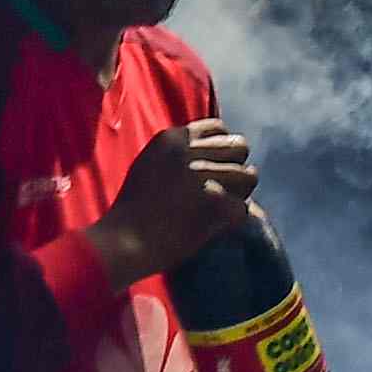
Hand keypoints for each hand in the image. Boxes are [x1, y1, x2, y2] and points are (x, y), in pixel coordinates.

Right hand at [92, 119, 260, 282]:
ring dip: (240, 194)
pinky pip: (243, 208)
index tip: (217, 167)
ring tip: (220, 209)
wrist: (123, 242)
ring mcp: (203, 177)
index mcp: (172, 138)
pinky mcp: (215, 205)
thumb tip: (217, 155)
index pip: (219, 128)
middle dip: (236, 168)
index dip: (223, 149)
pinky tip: (215, 227)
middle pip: (240, 148)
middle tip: (224, 190)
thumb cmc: (133, 210)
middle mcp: (190, 152)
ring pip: (249, 176)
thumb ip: (179, 154)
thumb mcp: (150, 164)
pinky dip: (232, 221)